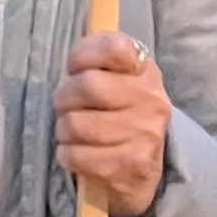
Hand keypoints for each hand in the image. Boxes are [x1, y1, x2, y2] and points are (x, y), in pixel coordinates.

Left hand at [54, 30, 169, 216]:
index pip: (114, 47)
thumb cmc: (118, 113)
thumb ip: (97, 58)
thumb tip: (75, 61)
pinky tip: (77, 153)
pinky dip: (67, 155)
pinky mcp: (132, 166)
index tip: (75, 68)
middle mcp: (152, 100)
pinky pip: (78, 156)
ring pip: (77, 124)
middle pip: (89, 85)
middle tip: (65, 106)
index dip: (83, 55)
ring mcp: (145, 135)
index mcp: (145, 71)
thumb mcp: (115, 77)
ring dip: (64, 130)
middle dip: (64, 97)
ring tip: (72, 132)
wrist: (143, 169)